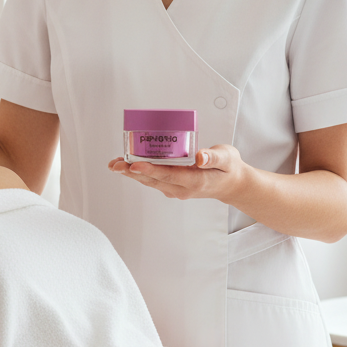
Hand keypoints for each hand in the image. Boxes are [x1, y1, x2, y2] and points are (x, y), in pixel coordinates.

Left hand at [108, 144, 246, 202]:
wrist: (232, 184)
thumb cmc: (228, 167)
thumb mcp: (227, 157)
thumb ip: (214, 157)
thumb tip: (199, 156)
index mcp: (195, 181)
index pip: (168, 175)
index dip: (149, 169)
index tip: (133, 164)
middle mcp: (183, 188)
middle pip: (154, 180)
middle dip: (132, 171)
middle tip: (115, 164)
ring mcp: (177, 189)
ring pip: (151, 181)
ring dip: (132, 173)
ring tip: (115, 165)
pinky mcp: (173, 186)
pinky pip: (154, 180)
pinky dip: (140, 172)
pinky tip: (128, 165)